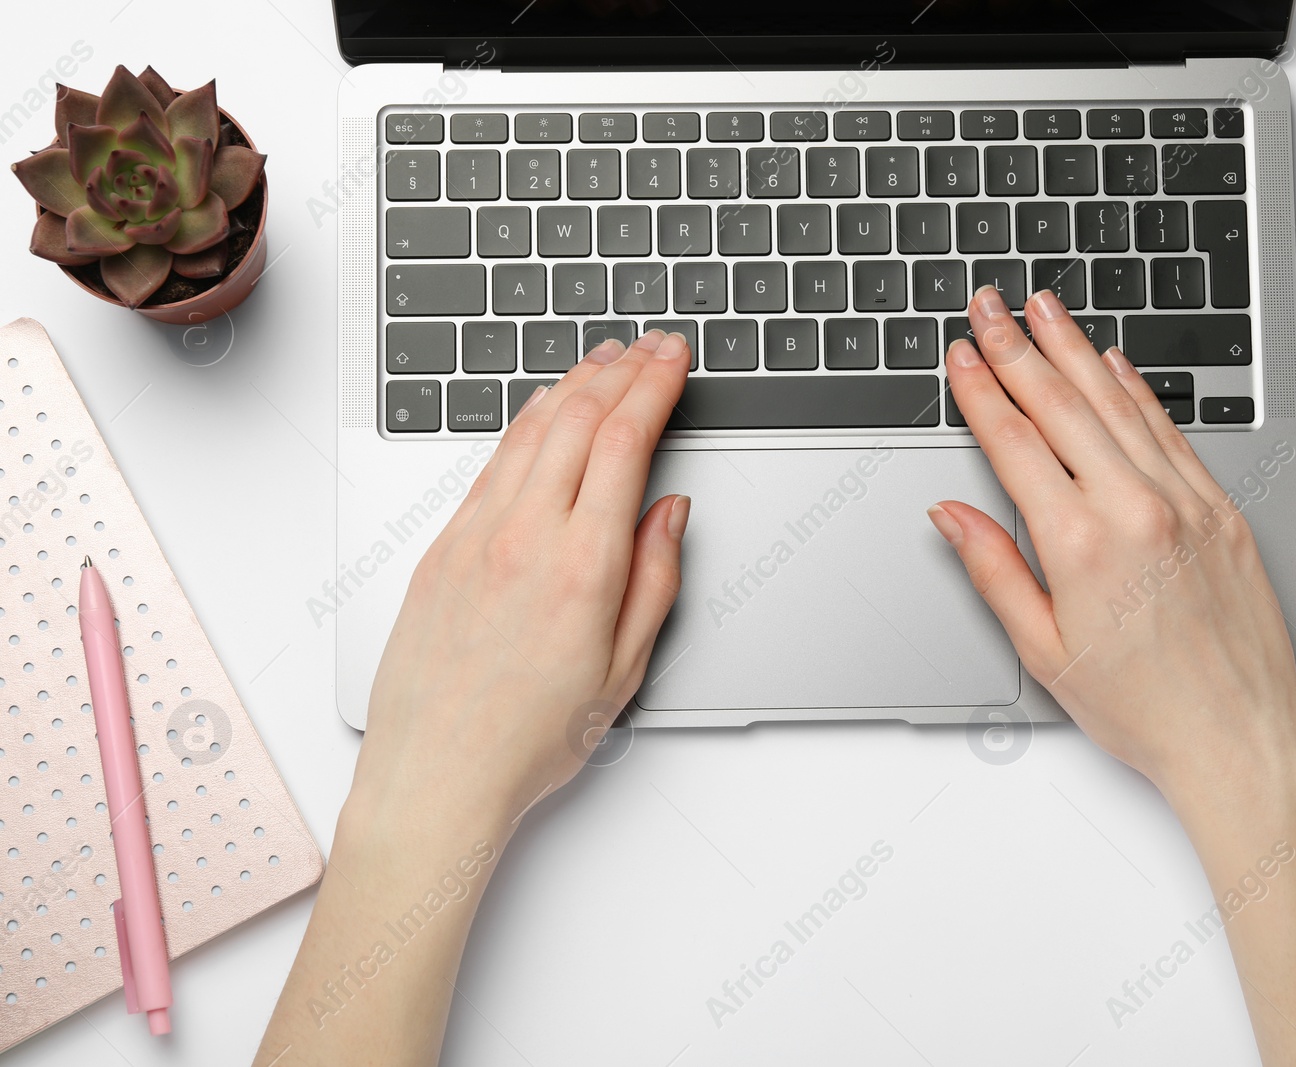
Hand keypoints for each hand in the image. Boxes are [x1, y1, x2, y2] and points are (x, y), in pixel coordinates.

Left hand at [352, 330, 692, 837]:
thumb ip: (655, 580)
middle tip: (652, 345)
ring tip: (605, 360)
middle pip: (578, 418)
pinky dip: (527, 422)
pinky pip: (492, 462)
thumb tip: (668, 511)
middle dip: (622, 369)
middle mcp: (523, 536)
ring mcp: (474, 535)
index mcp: (581, 566)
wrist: (436, 776)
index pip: (625, 441)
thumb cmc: (529, 740)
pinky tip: (544, 412)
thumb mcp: (624, 671)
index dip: (655, 386)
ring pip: (530, 430)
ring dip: (573, 384)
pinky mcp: (442, 547)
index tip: (676, 359)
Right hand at [929, 287, 1295, 804]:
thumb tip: (951, 514)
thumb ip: (993, 568)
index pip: (1014, 441)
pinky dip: (1137, 390)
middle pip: (1062, 405)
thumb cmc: (1142, 708)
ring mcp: (1185, 501)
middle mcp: (1135, 507)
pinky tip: (1113, 362)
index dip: (980, 391)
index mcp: (1080, 542)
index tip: (959, 355)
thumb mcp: (1042, 649)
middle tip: (989, 304)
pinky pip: (1171, 431)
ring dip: (1074, 349)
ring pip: (1117, 404)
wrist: (1238, 738)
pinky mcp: (1222, 509)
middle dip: (1017, 347)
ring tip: (1043, 309)